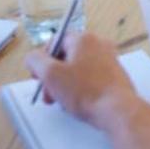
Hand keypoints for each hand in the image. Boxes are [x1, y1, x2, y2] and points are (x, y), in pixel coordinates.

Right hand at [25, 32, 149, 134]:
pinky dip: (81, 88)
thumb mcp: (51, 74)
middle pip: (66, 56)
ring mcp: (109, 60)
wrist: (117, 110)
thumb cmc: (86, 91)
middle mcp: (99, 45)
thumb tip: (33, 58)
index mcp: (83, 39)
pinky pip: (91, 78)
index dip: (42, 60)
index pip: (54, 41)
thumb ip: (35, 61)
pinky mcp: (115, 75)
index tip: (39, 76)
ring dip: (65, 84)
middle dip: (53, 76)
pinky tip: (78, 103)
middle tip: (48, 93)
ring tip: (62, 101)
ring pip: (78, 69)